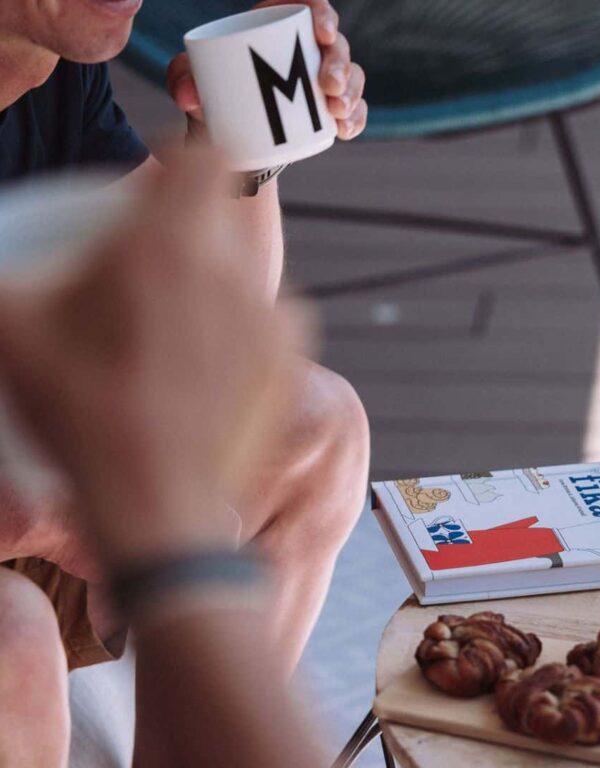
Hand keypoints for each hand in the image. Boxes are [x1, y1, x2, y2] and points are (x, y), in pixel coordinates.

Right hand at [0, 149, 305, 568]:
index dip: (181, 161)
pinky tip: (204, 366)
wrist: (161, 506)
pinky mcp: (294, 361)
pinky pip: (267, 318)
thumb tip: (3, 258)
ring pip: (244, 271)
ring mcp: (276, 320)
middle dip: (186, 231)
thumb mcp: (16, 336)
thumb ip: (5, 274)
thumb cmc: (85, 420)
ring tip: (172, 331)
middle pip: (222, 218)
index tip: (157, 188)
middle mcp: (238, 274)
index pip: (206, 159)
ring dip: (212, 282)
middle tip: (147, 273)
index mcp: (173, 248)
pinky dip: (238, 325)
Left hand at [168, 0, 366, 141]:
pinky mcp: (330, 111)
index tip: (321, 33)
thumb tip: (189, 95)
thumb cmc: (213, 99)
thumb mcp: (192, 85)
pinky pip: (353, 111)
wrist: (229, 142)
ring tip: (336, 110)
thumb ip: (183, 81)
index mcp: (277, 26)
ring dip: (351, 92)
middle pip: (335, 45)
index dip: (322, 12)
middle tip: (329, 85)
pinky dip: (354, 119)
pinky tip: (346, 130)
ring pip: (350, 77)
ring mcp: (322, 82)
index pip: (308, 5)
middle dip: (340, 63)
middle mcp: (306, 51)